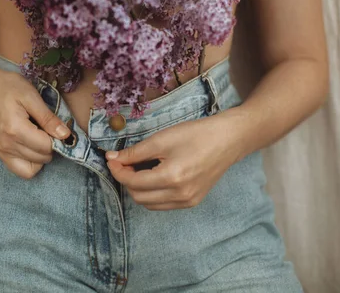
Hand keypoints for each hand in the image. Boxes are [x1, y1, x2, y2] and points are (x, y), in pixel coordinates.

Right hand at [0, 64, 70, 178]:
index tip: (56, 125)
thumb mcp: (30, 96)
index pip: (47, 146)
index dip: (58, 137)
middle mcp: (7, 145)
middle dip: (51, 146)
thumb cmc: (5, 87)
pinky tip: (32, 146)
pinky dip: (31, 163)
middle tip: (48, 128)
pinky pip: (20, 170)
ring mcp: (2, 151)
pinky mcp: (0, 153)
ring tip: (40, 137)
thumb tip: (65, 135)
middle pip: (42, 158)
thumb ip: (48, 117)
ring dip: (42, 155)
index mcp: (16, 129)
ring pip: (33, 168)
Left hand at [106, 111, 246, 210]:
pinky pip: (163, 204)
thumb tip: (113, 158)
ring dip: (138, 189)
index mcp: (171, 178)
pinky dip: (152, 194)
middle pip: (138, 196)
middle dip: (127, 180)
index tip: (112, 159)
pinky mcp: (192, 201)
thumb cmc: (196, 134)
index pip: (133, 182)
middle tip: (124, 162)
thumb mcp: (162, 139)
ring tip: (139, 169)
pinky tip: (154, 177)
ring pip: (149, 204)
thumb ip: (135, 152)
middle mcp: (180, 195)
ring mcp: (187, 201)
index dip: (118, 170)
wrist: (227, 140)